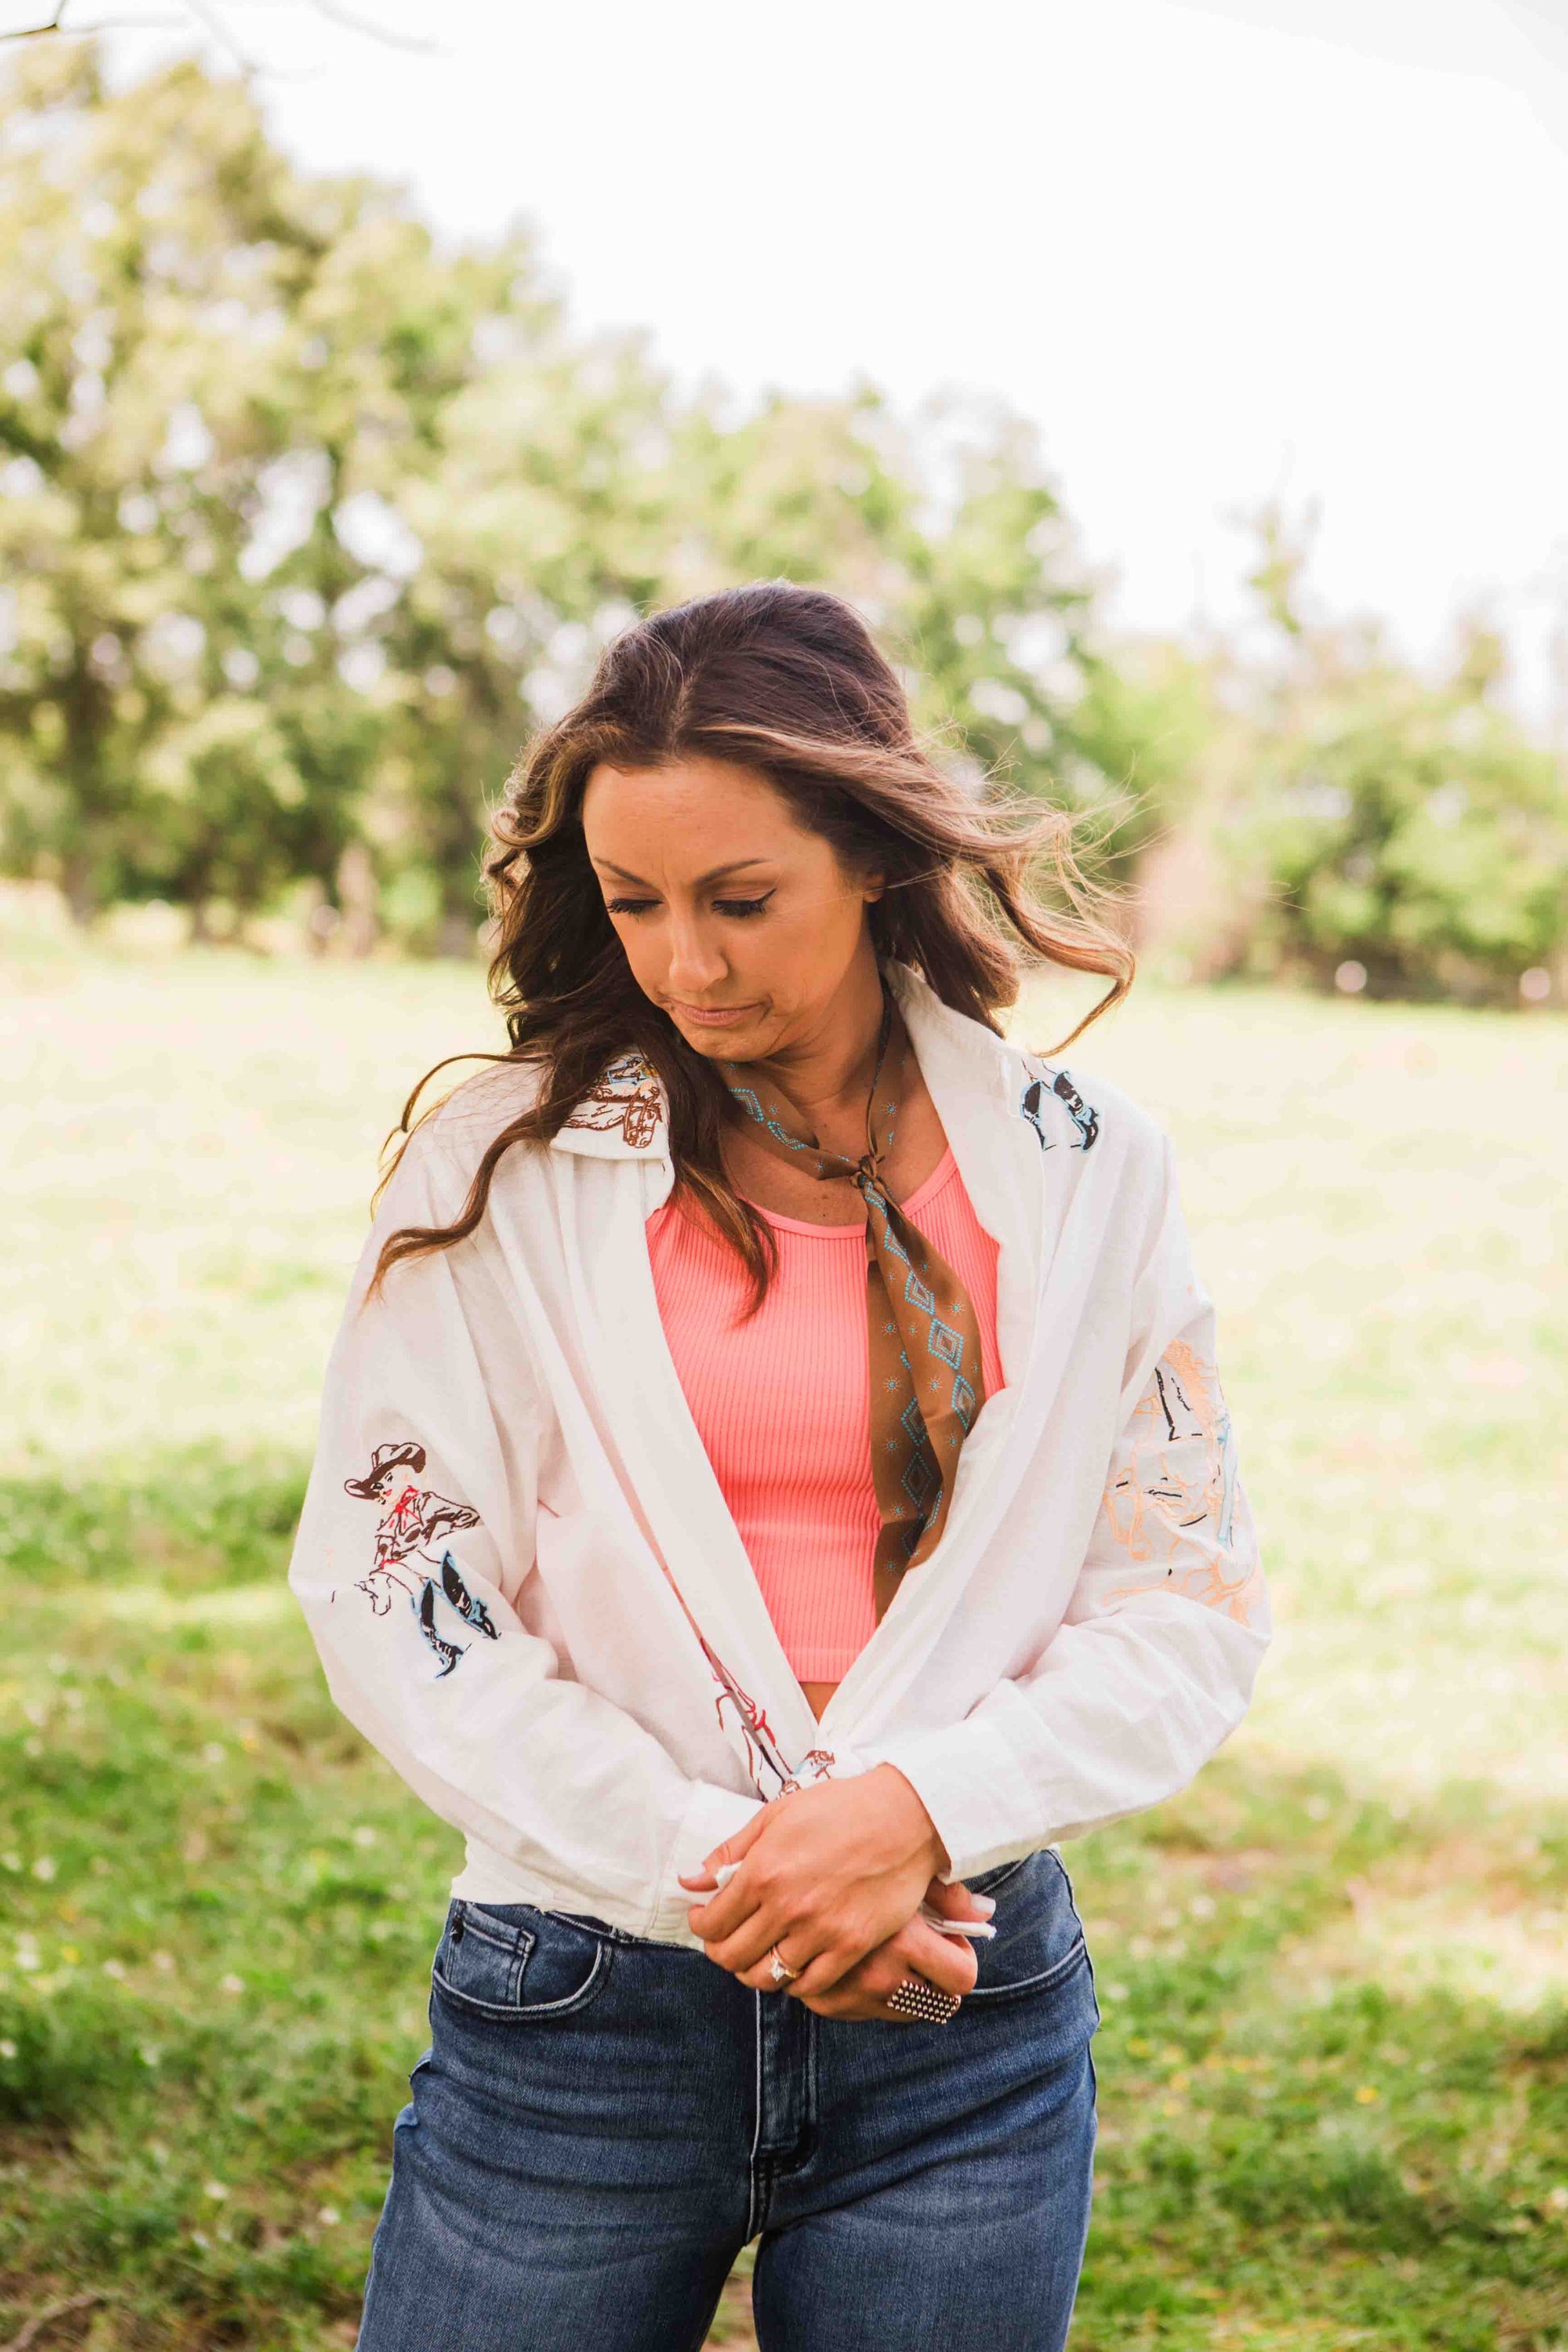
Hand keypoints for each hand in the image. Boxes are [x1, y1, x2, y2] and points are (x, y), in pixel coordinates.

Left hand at [678, 1764, 980, 2009]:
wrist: (904, 1817)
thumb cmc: (840, 1809)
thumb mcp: (777, 1816)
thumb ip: (730, 1851)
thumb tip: (690, 1880)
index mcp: (762, 1871)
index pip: (713, 1922)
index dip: (701, 1926)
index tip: (704, 1920)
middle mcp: (786, 1906)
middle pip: (733, 1956)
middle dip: (721, 1952)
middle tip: (726, 1943)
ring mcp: (820, 1931)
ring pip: (768, 1976)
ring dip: (754, 1970)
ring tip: (758, 1954)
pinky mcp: (851, 1946)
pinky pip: (809, 1985)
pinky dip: (794, 1981)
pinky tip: (793, 1963)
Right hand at [782, 1871, 993, 2021]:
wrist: (786, 1867)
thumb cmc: (857, 1856)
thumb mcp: (903, 1871)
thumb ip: (947, 1894)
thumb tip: (986, 1912)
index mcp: (903, 1939)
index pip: (961, 1979)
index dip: (961, 1961)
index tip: (951, 1946)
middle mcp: (879, 1974)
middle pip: (938, 2003)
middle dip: (937, 1982)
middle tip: (928, 1955)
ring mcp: (850, 1992)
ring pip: (904, 2011)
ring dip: (906, 1991)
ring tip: (897, 1957)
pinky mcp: (824, 2001)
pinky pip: (868, 2012)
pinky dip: (870, 1995)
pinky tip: (864, 1962)